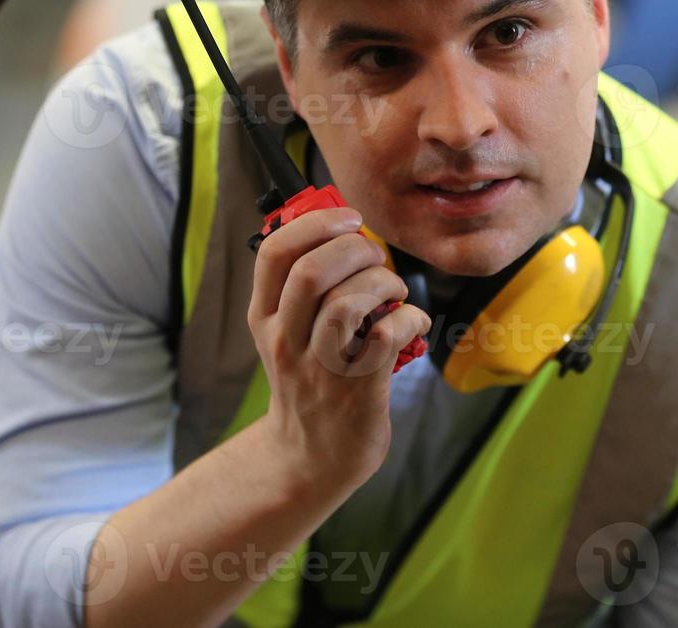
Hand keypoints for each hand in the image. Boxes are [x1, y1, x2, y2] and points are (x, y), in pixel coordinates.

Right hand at [247, 206, 431, 488]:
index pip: (274, 252)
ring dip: (383, 283)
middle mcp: (287, 339)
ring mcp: (321, 367)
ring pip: (348, 303)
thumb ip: (304, 287)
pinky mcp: (359, 389)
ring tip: (394, 292)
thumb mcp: (287, 332)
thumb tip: (347, 232)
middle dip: (355, 249)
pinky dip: (410, 317)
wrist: (311, 457)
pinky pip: (387, 335)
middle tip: (376, 258)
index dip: (316, 223)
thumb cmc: (311, 381)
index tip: (348, 220)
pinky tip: (411, 320)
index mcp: (265, 317)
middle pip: (311, 272)